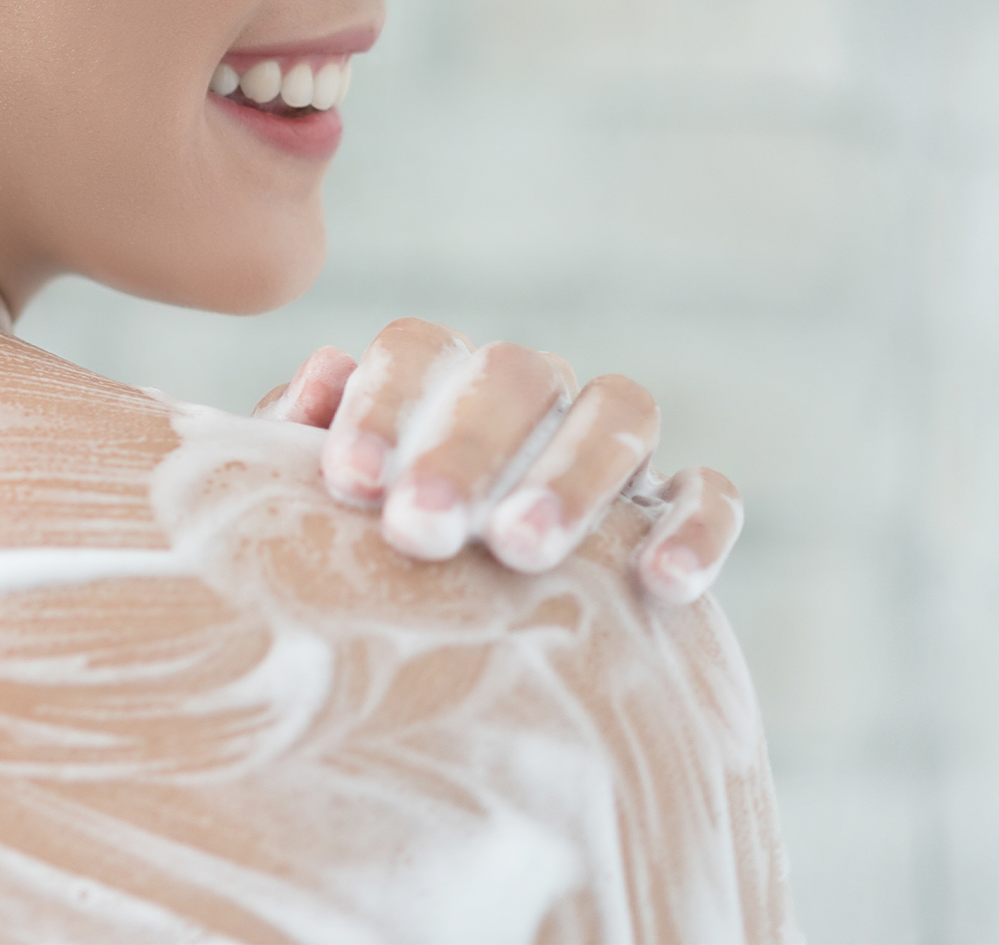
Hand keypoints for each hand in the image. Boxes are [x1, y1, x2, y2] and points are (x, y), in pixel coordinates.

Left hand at [254, 318, 741, 603]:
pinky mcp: (674, 508)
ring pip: (618, 412)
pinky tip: (659, 584)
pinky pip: (707, 494)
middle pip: (518, 375)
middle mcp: (529, 397)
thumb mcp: (315, 512)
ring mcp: (610, 445)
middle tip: (420, 530)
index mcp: (438, 381)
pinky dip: (695, 527)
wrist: (436, 657)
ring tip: (519, 549)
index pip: (420, 350)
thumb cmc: (358, 564)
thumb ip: (301, 444)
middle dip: (466, 448)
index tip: (350, 483)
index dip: (385, 404)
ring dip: (571, 475)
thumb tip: (322, 373)